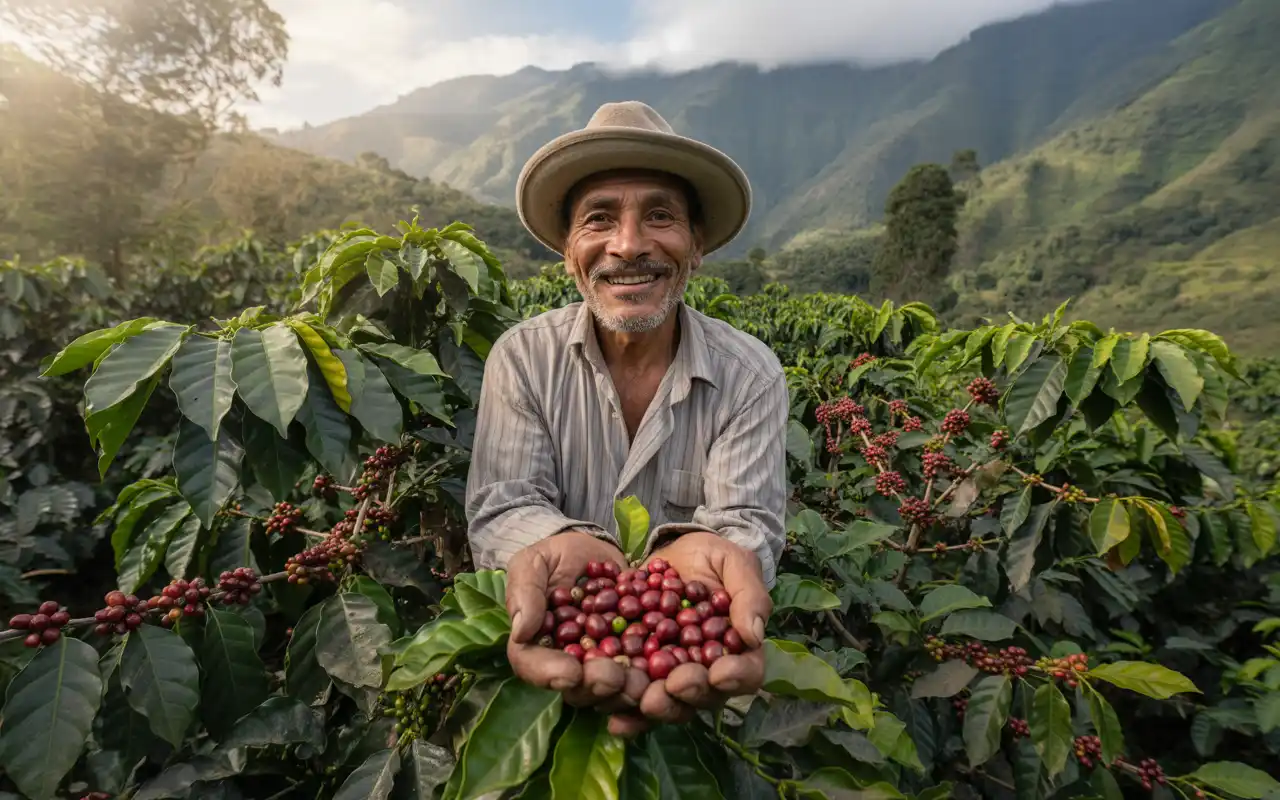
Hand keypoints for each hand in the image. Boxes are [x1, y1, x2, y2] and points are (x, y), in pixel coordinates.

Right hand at [505, 531, 647, 726]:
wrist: (598, 551)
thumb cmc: (556, 556)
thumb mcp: (534, 562)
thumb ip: (525, 592)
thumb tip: (522, 631)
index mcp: (535, 646)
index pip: (533, 667)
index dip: (550, 674)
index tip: (571, 672)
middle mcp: (568, 664)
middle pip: (577, 688)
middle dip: (596, 686)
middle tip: (615, 677)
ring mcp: (603, 665)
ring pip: (613, 690)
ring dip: (628, 689)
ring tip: (643, 679)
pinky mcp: (635, 659)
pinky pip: (645, 672)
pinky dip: (657, 673)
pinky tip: (670, 666)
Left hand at [633, 531, 771, 726]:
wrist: (667, 555)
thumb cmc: (709, 557)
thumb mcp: (733, 562)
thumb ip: (748, 595)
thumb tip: (753, 635)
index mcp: (737, 650)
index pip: (748, 672)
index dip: (736, 676)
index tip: (718, 673)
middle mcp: (708, 673)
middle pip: (705, 696)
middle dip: (689, 694)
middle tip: (672, 685)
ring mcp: (673, 678)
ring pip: (669, 705)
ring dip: (656, 707)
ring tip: (640, 698)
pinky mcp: (640, 675)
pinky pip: (634, 699)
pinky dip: (625, 711)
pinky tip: (613, 717)